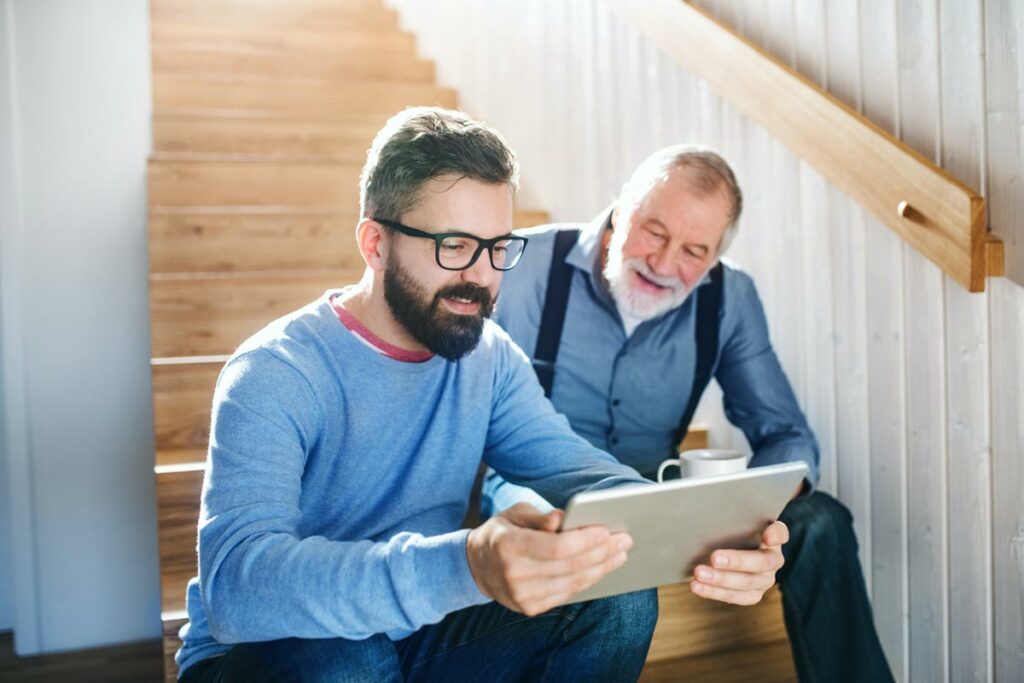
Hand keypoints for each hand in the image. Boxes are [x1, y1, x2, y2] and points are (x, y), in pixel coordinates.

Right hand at [466, 502, 631, 615]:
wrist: (477, 566)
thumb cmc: (502, 533)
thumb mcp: (514, 514)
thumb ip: (539, 516)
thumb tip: (563, 518)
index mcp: (508, 546)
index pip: (557, 547)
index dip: (585, 540)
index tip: (607, 530)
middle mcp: (515, 575)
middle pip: (570, 566)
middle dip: (602, 552)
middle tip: (624, 540)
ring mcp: (522, 596)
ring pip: (573, 583)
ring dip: (601, 568)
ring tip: (619, 554)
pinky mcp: (530, 608)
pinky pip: (567, 594)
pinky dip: (587, 580)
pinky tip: (601, 568)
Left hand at [689, 520, 787, 605]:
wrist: (730, 549)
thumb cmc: (734, 530)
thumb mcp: (736, 520)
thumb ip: (734, 514)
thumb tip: (716, 507)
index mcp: (773, 538)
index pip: (780, 533)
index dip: (775, 535)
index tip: (767, 537)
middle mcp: (773, 560)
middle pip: (761, 563)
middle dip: (737, 561)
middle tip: (714, 557)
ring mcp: (764, 580)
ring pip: (747, 584)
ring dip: (720, 580)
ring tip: (699, 573)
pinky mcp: (751, 595)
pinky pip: (734, 597)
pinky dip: (713, 592)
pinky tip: (696, 585)